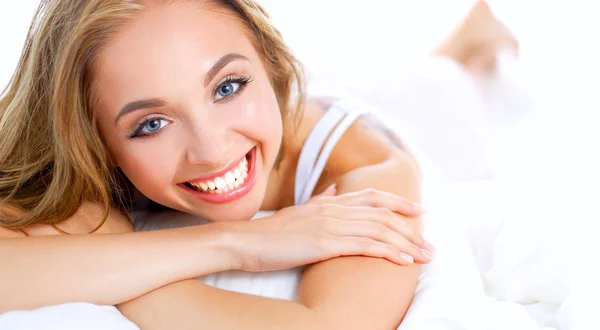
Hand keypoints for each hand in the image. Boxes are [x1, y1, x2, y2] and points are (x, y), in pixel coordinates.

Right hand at [228, 186, 434, 271]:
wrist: (244, 242)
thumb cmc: (270, 232)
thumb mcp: (298, 212)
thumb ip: (319, 201)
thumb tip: (332, 191)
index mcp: (329, 202)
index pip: (372, 197)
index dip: (399, 202)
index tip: (420, 211)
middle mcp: (334, 209)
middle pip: (383, 214)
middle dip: (412, 230)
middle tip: (431, 245)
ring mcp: (330, 225)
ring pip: (379, 230)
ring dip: (407, 244)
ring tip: (426, 257)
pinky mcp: (324, 243)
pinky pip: (364, 246)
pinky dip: (387, 252)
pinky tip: (403, 261)